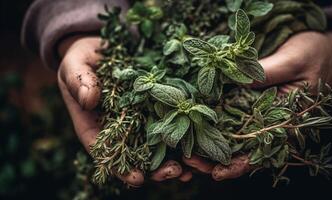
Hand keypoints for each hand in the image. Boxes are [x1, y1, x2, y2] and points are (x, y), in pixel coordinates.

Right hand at [57, 35, 189, 185]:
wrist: (100, 48)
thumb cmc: (82, 60)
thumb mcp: (74, 67)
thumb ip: (78, 83)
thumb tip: (89, 100)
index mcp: (95, 125)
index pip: (107, 153)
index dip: (121, 168)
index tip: (138, 178)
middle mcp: (119, 127)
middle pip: (137, 156)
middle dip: (156, 169)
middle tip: (174, 172)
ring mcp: (139, 117)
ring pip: (156, 144)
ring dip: (174, 157)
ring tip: (192, 167)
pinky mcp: (154, 104)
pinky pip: (169, 120)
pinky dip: (184, 132)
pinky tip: (199, 141)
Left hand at [182, 31, 331, 180]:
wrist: (324, 49)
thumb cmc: (316, 54)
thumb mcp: (294, 60)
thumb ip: (268, 72)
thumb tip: (235, 80)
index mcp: (285, 121)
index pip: (259, 151)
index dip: (237, 164)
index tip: (216, 172)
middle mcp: (269, 121)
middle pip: (240, 147)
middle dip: (214, 157)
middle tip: (190, 160)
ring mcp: (258, 112)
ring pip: (232, 133)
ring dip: (208, 142)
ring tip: (186, 149)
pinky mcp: (250, 99)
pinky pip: (230, 112)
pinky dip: (212, 119)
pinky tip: (194, 121)